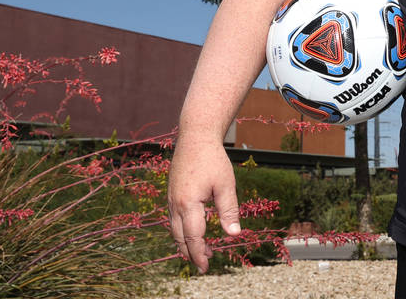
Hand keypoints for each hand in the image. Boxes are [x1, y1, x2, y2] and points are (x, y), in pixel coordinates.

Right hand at [167, 136, 241, 272]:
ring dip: (186, 242)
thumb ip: (228, 211)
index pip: (193, 237)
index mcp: (188, 203)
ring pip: (174, 229)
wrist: (195, 137)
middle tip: (205, 265)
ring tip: (203, 250)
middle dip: (191, 253)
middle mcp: (175, 204)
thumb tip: (234, 234)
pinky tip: (193, 231)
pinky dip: (182, 230)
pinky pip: (174, 219)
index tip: (206, 268)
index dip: (199, 254)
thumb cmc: (213, 160)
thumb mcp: (226, 185)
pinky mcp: (171, 194)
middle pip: (180, 237)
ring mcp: (171, 199)